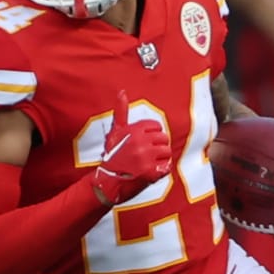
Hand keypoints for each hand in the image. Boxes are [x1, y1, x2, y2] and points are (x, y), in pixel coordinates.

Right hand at [91, 90, 172, 205]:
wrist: (107, 183)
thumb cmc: (112, 156)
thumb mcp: (115, 132)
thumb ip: (121, 112)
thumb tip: (122, 91)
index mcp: (134, 130)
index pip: (157, 126)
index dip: (153, 136)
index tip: (144, 144)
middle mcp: (140, 142)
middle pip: (164, 139)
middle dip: (158, 147)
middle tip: (146, 156)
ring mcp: (146, 158)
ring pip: (167, 153)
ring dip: (160, 159)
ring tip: (148, 163)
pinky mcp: (150, 173)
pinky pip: (167, 167)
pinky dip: (161, 171)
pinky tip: (151, 172)